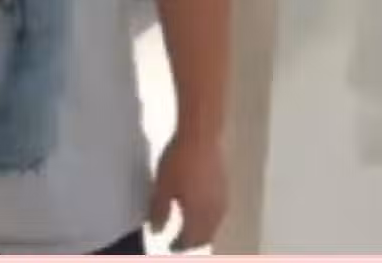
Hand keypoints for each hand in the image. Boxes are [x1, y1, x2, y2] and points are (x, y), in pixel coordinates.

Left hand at [149, 133, 227, 252]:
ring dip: (203, 229)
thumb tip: (156, 230)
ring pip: (214, 223)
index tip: (170, 246)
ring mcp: (222, 198)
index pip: (190, 239)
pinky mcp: (225, 184)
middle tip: (181, 240)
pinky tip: (202, 207)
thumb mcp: (162, 187)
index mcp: (198, 216)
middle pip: (205, 235)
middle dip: (193, 240)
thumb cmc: (179, 162)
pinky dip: (209, 216)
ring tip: (191, 226)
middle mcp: (214, 211)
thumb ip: (159, 211)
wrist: (201, 135)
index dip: (179, 245)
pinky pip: (219, 210)